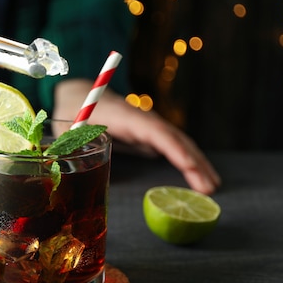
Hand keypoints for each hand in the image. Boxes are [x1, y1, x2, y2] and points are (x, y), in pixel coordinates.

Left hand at [53, 80, 220, 194]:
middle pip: (175, 139)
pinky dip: (186, 160)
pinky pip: (171, 146)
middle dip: (195, 162)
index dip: (174, 149)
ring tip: (212, 187)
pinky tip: (197, 176)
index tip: (189, 166)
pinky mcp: (147, 134)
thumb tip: (73, 168)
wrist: (80, 94)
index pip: (156, 132)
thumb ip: (75, 142)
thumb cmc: (74, 110)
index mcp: (126, 117)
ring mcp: (147, 126)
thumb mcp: (70, 126)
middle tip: (210, 189)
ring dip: (197, 163)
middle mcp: (142, 120)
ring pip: (178, 143)